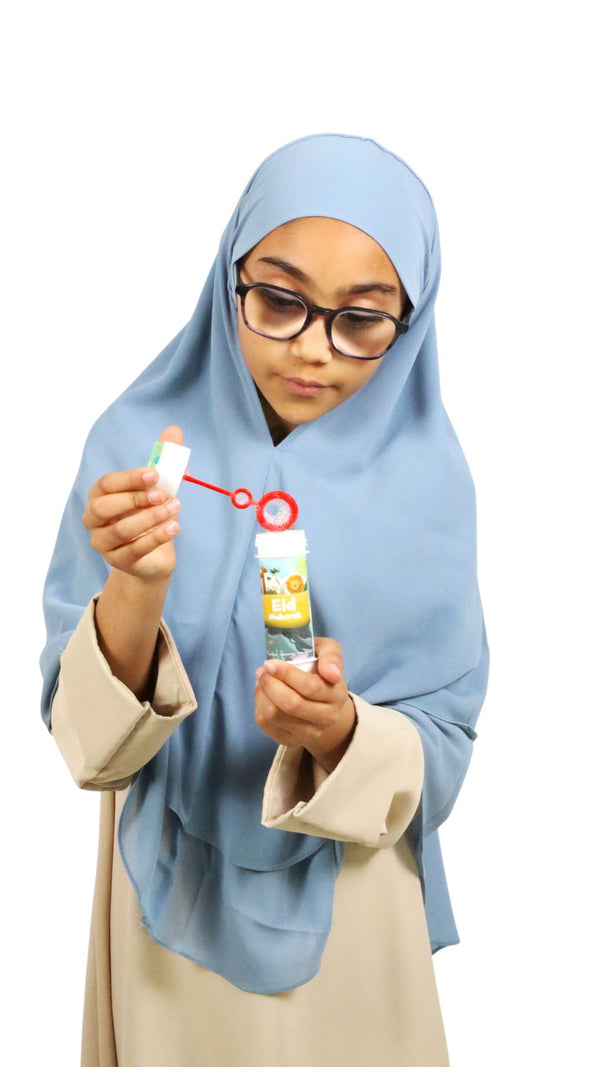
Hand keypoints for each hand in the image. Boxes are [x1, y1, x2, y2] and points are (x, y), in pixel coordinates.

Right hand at [82, 425, 183, 582]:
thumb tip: (174, 431)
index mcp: (99, 495)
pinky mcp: (117, 562)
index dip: (129, 478)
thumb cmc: (150, 515)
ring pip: (120, 530)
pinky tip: (173, 528)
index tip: (155, 474)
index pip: (106, 484)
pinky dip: (155, 538)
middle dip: (135, 499)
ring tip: (175, 510)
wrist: (153, 556)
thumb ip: (165, 460)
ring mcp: (102, 542)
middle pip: (105, 507)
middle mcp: (94, 519)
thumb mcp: (160, 487)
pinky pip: (134, 550)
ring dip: (150, 518)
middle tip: (164, 495)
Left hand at [254, 637, 356, 772]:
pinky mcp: (292, 741)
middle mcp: (327, 718)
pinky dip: (259, 706)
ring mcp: (310, 733)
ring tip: (261, 680)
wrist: (323, 702)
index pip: (309, 687)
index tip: (270, 663)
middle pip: (291, 704)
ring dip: (261, 694)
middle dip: (270, 684)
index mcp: (337, 695)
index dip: (286, 674)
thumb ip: (331, 656)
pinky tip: (263, 695)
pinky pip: (266, 725)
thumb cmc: (321, 670)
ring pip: (275, 716)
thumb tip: (332, 674)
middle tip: (262, 671)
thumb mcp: (329, 652)